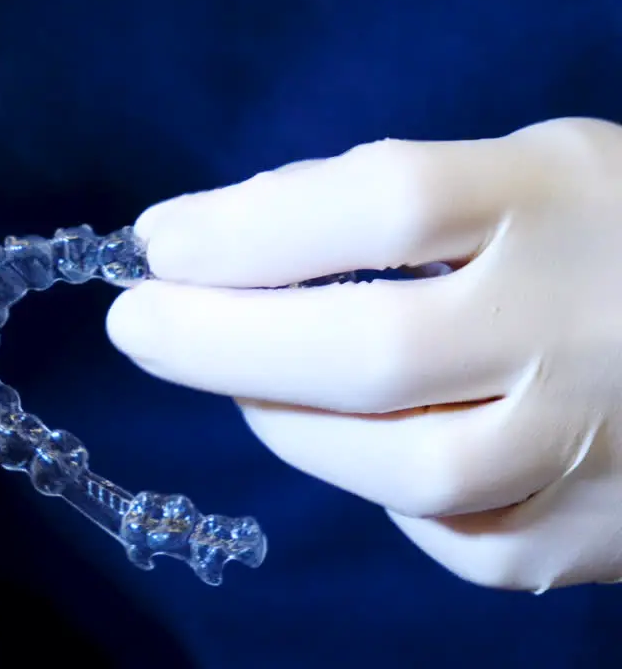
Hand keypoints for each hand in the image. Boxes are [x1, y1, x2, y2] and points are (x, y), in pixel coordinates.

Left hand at [106, 117, 621, 592]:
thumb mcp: (521, 174)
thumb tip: (211, 239)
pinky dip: (382, 488)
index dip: (251, 229)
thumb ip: (381, 200)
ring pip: (402, 468)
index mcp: (561, 204)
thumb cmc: (606, 239)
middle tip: (138, 326)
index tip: (158, 241)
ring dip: (287, 422)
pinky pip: (452, 533)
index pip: (386, 206)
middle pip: (373, 350)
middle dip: (220, 341)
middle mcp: (582, 329)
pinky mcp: (592, 537)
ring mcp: (596, 446)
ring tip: (243, 379)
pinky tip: (364, 440)